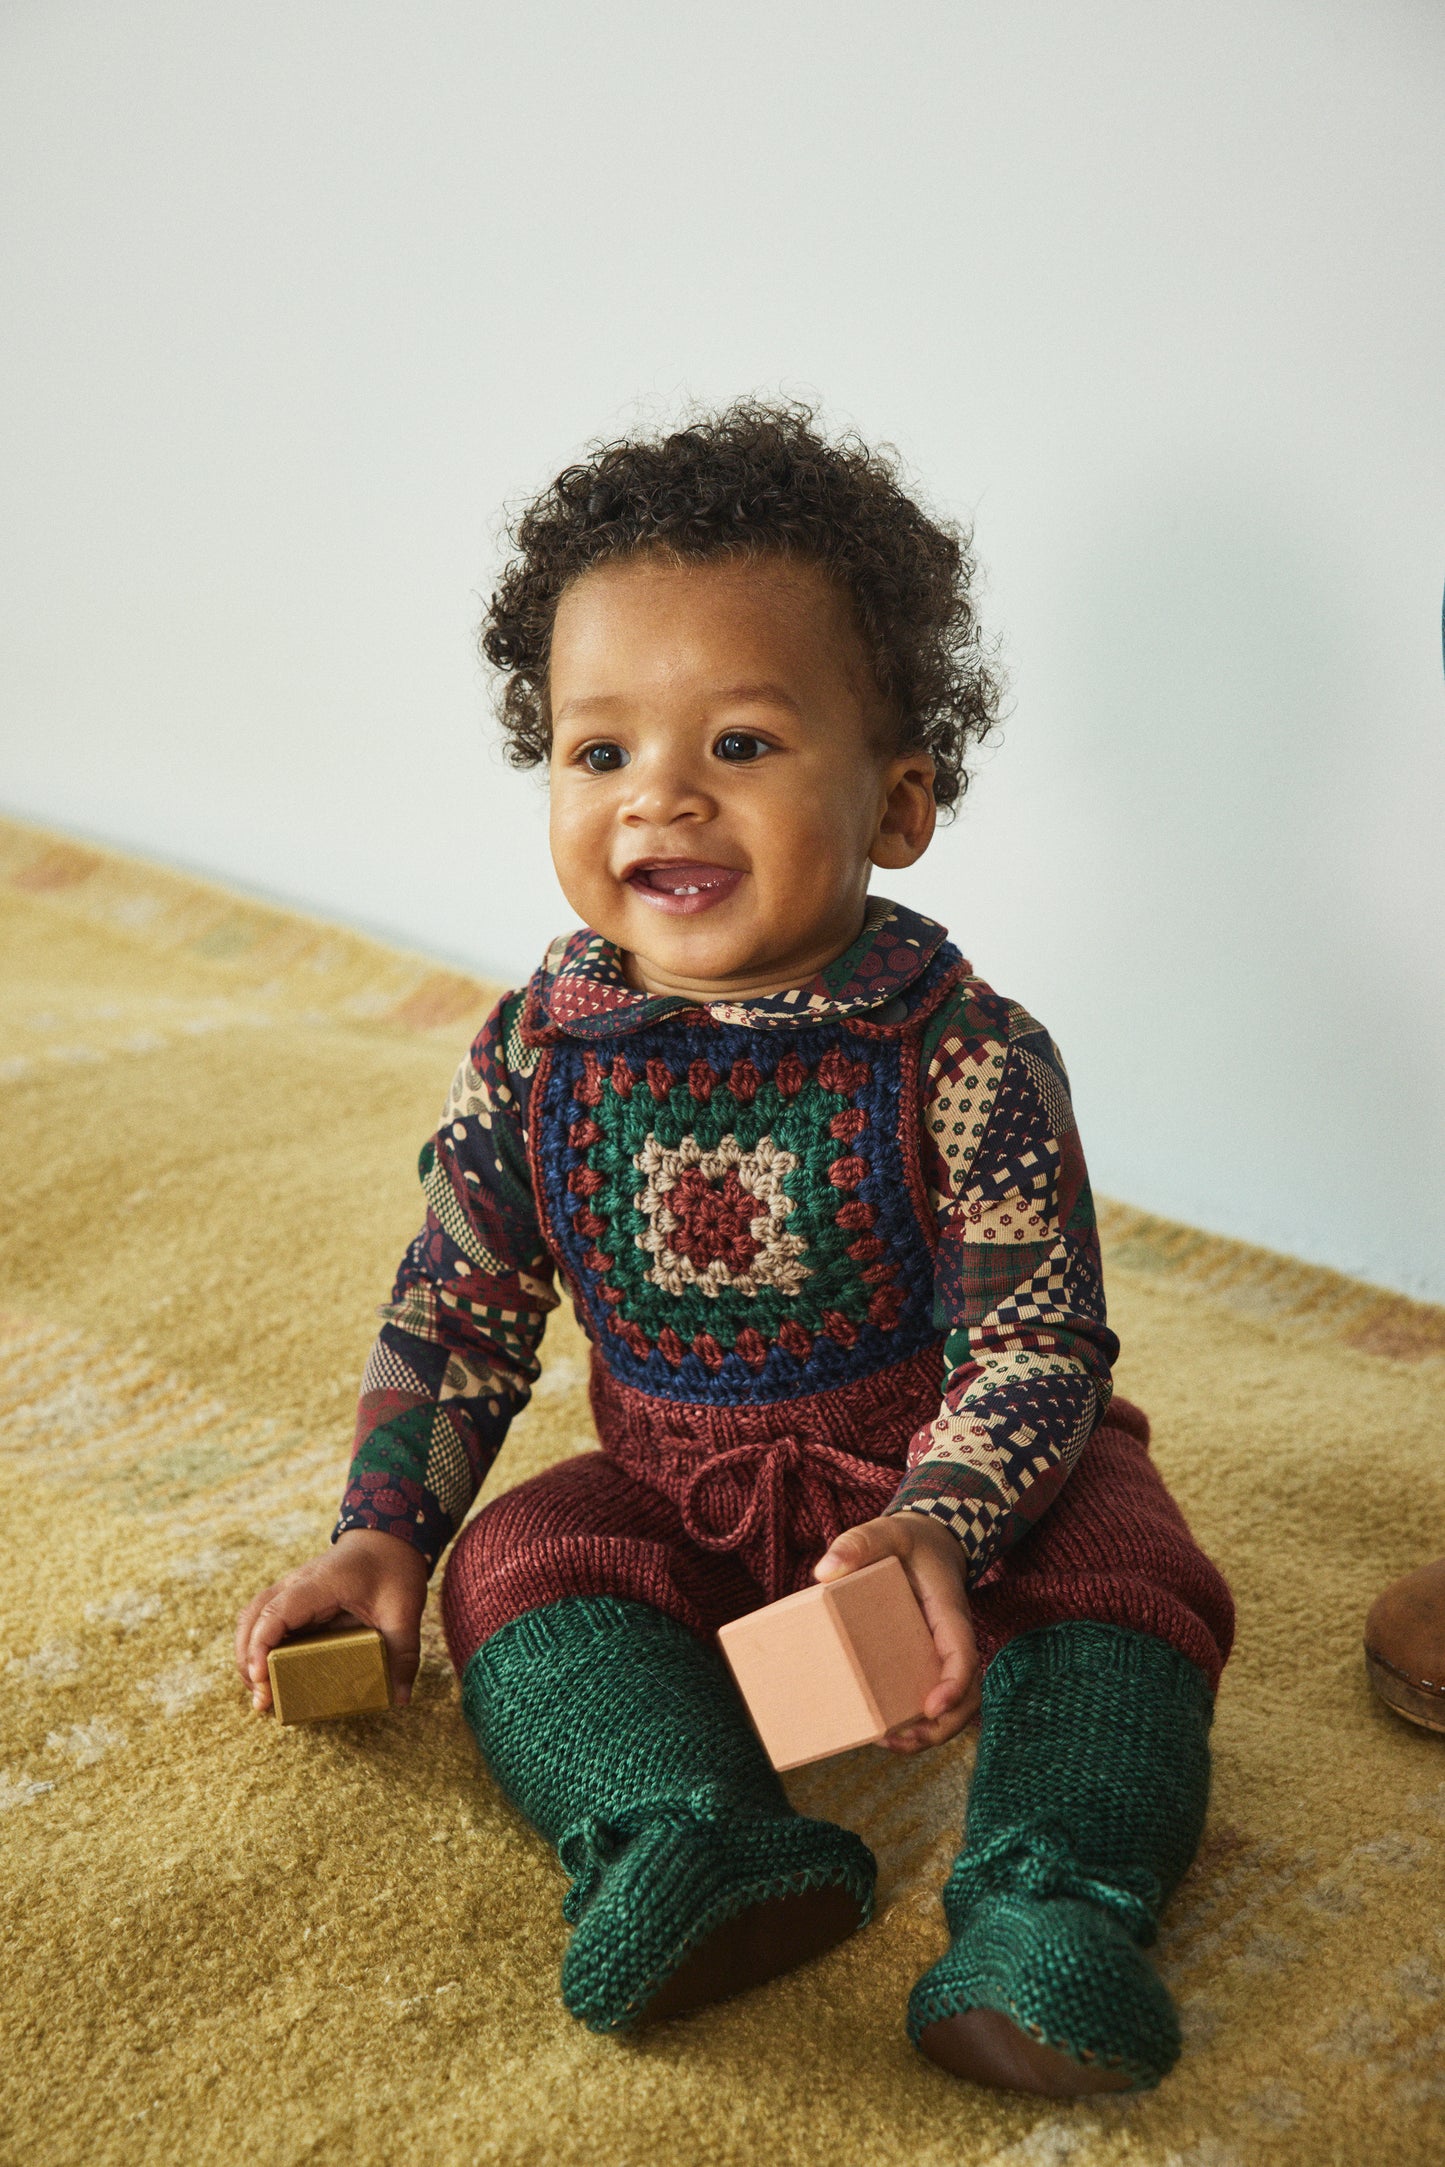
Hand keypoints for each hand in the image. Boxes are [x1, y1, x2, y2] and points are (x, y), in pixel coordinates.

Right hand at [233, 1529, 429, 1714]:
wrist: (388, 1540)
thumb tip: (400, 1698)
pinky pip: (264, 1622)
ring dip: (249, 1656)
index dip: (261, 1645)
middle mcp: (296, 1584)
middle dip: (248, 1660)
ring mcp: (291, 1590)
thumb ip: (403, 1652)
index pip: (276, 1612)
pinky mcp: (294, 1600)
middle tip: (263, 1699)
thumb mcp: (404, 1610)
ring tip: (261, 1693)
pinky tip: (269, 1676)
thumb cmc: (393, 1569)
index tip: (262, 1678)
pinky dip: (259, 1648)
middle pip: (252, 1618)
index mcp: (320, 1583)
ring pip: (252, 1620)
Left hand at [813, 1511, 980, 1753]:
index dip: (954, 1685)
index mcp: (949, 1613)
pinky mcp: (925, 1662)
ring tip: (891, 1744)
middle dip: (942, 1726)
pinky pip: (932, 1698)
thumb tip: (824, 1573)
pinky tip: (884, 1731)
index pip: (963, 1654)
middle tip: (902, 1738)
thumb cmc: (907, 1540)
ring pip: (954, 1706)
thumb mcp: (886, 1531)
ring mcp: (940, 1655)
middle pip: (967, 1695)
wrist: (927, 1541)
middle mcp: (951, 1641)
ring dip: (929, 1733)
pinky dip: (917, 1722)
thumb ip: (858, 1543)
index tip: (930, 1707)